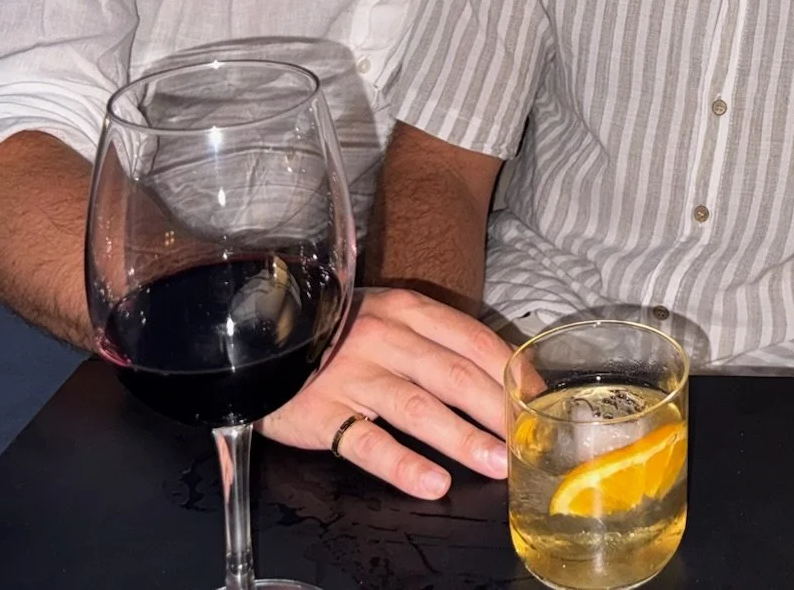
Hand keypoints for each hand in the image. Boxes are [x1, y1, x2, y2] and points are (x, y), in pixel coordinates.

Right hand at [260, 287, 513, 497]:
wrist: (257, 337)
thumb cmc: (334, 333)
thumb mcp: (383, 318)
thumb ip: (430, 340)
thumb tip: (494, 374)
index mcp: (406, 311)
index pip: (471, 338)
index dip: (509, 370)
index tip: (536, 397)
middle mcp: (385, 338)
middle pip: (454, 375)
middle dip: (497, 410)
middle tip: (527, 440)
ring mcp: (353, 376)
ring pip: (418, 408)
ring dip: (462, 438)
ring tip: (495, 463)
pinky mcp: (323, 413)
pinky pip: (367, 443)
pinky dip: (402, 464)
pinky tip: (432, 482)